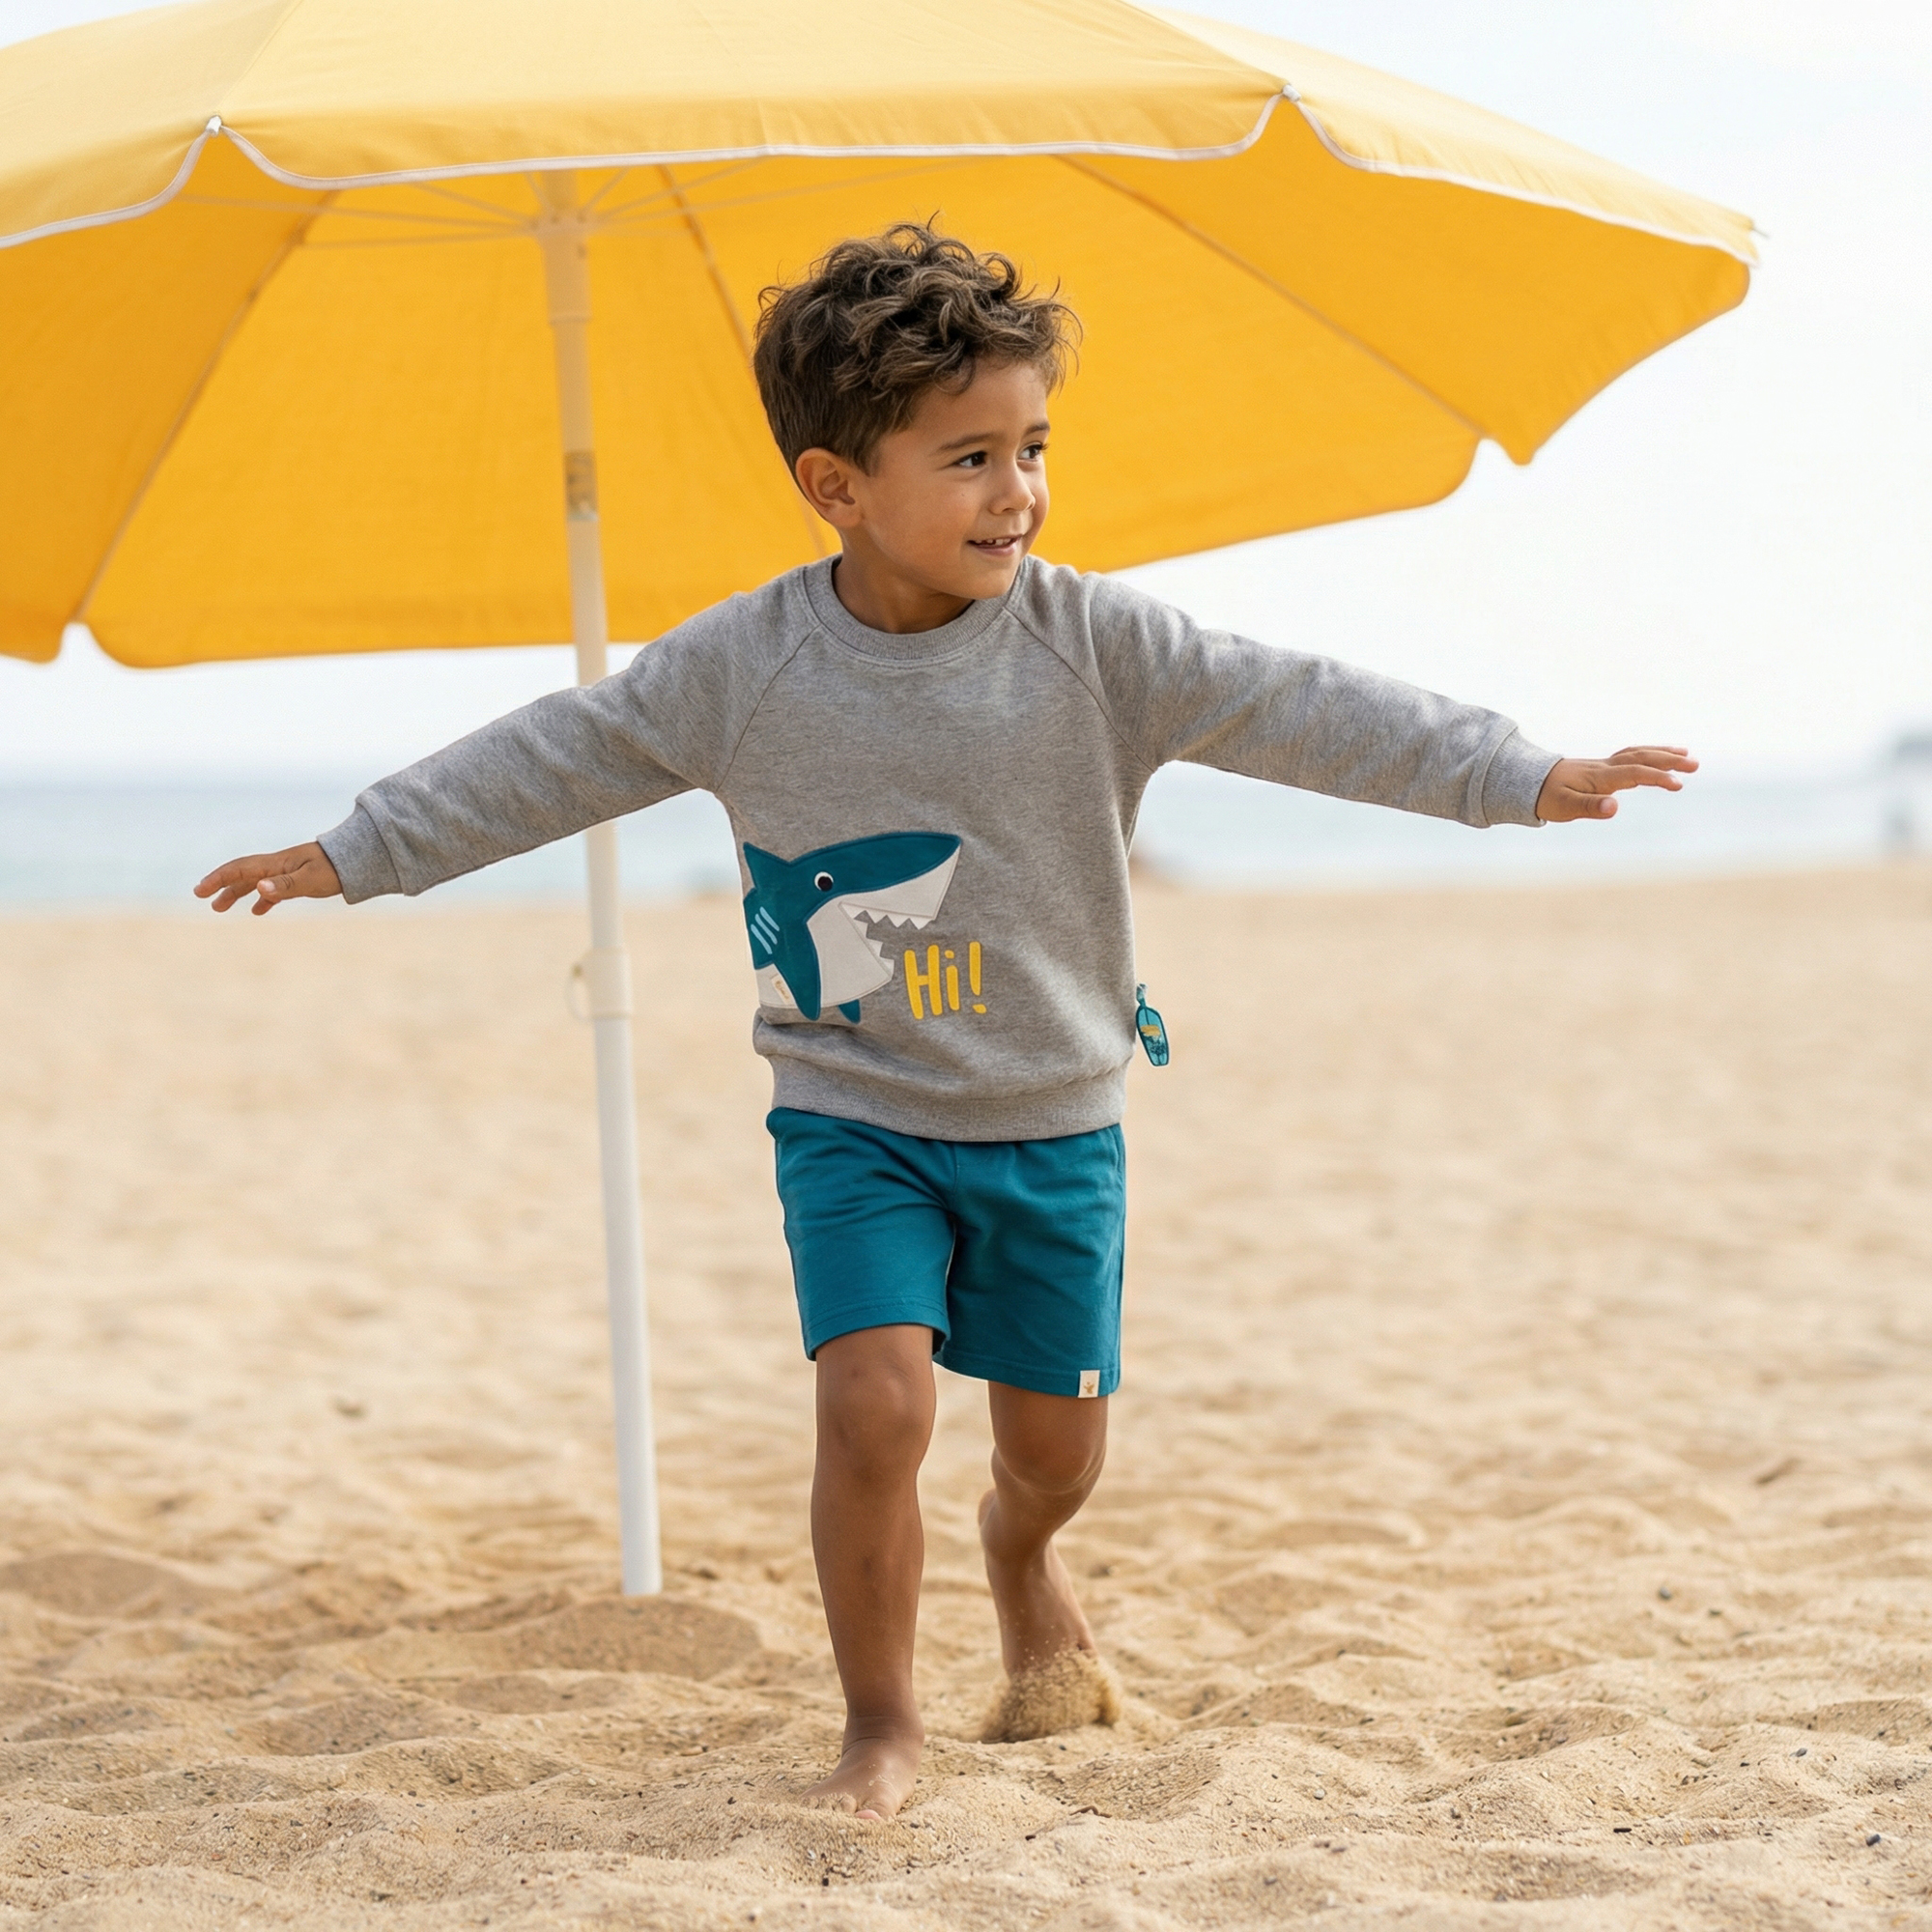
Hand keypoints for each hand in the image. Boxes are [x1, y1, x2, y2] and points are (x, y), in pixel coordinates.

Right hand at [195, 841, 341, 914]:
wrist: (357, 860)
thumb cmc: (334, 870)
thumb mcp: (310, 880)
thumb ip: (285, 886)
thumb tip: (258, 888)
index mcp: (275, 864)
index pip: (239, 869)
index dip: (218, 879)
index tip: (200, 891)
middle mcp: (277, 866)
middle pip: (242, 874)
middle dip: (220, 884)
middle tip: (202, 897)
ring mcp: (286, 872)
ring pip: (254, 882)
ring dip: (236, 893)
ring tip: (219, 908)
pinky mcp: (298, 879)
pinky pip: (273, 889)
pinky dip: (262, 899)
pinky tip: (258, 911)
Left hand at [1535, 746, 1696, 822]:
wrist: (1527, 782)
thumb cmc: (1545, 797)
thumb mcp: (1564, 807)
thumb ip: (1590, 807)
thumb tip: (1615, 807)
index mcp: (1600, 777)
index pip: (1635, 773)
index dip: (1657, 777)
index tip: (1678, 784)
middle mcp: (1604, 767)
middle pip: (1641, 758)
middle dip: (1669, 760)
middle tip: (1695, 764)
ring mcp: (1603, 765)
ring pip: (1637, 754)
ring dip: (1662, 753)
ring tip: (1685, 755)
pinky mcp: (1600, 768)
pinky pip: (1630, 757)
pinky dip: (1647, 755)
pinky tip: (1656, 759)